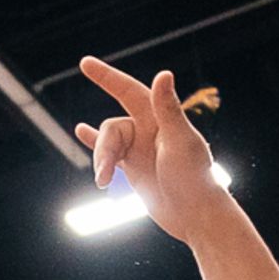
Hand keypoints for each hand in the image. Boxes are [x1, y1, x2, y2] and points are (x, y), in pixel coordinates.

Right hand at [73, 59, 237, 248]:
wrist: (198, 216)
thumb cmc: (195, 178)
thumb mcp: (180, 141)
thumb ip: (168, 108)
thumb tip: (163, 74)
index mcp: (160, 120)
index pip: (128, 90)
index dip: (107, 77)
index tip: (85, 63)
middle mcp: (150, 131)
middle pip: (112, 128)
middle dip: (103, 148)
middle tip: (105, 174)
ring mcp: (141, 150)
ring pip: (108, 145)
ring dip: (101, 161)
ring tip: (103, 183)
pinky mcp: (135, 169)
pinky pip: (110, 153)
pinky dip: (95, 144)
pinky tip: (80, 130)